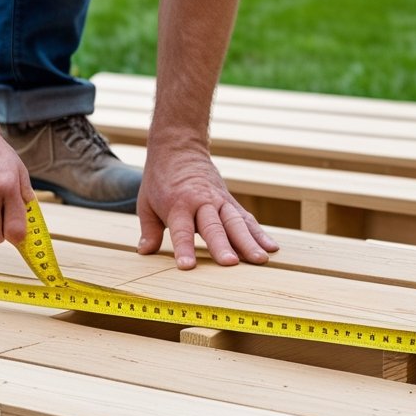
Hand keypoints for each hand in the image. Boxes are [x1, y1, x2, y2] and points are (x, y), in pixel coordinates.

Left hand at [137, 145, 278, 267]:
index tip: (188, 266)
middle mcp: (201, 203)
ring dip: (249, 241)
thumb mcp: (146, 204)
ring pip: (236, 223)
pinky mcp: (231, 201)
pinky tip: (271, 248)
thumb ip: (149, 230)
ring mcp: (219, 201)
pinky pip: (247, 218)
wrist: (179, 148)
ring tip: (260, 260)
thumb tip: (144, 252)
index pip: (181, 231)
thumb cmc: (160, 180)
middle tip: (230, 264)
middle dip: (222, 246)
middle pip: (214, 227)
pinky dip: (259, 233)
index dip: (184, 249)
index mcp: (177, 205)